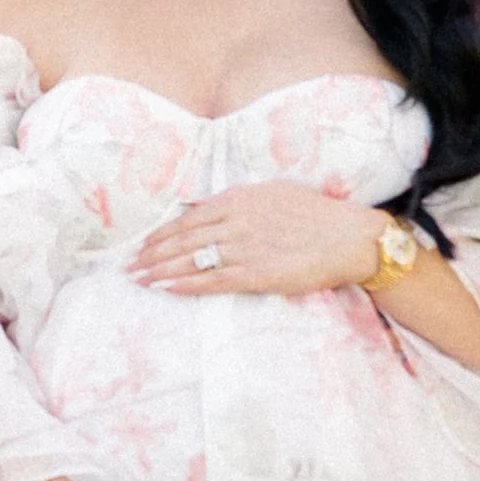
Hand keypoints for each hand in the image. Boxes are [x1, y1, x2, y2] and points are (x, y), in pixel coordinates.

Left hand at [130, 180, 389, 299]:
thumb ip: (237, 198)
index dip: (163, 232)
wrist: (349, 237)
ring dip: (160, 270)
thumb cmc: (317, 215)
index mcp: (240, 198)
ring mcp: (245, 247)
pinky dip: (184, 284)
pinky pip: (211, 281)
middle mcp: (237, 220)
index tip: (144, 242)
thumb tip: (203, 203)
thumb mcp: (274, 192)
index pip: (189, 216)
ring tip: (139, 279)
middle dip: (152, 252)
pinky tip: (165, 288)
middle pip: (183, 238)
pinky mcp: (256, 274)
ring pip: (191, 259)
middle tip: (130, 265)